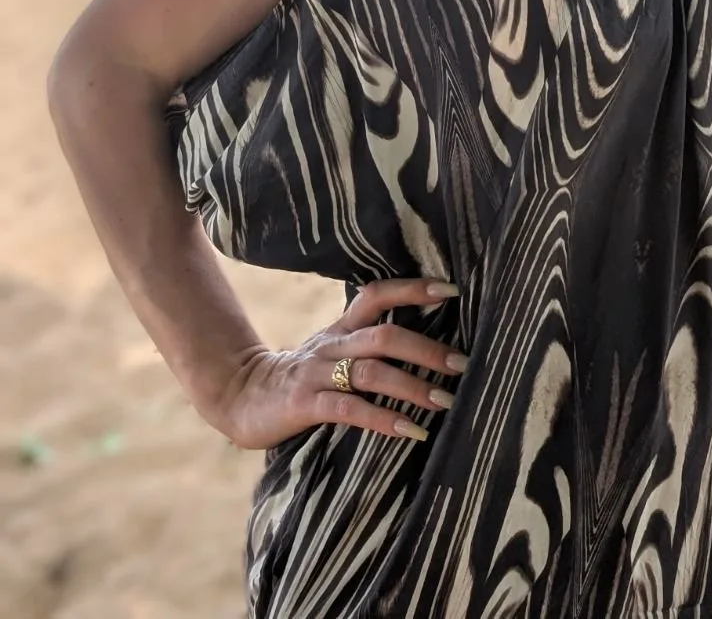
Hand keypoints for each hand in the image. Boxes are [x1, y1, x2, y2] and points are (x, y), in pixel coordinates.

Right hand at [210, 277, 466, 449]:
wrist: (242, 397)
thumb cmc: (302, 377)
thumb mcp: (334, 350)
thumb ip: (368, 343)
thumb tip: (426, 342)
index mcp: (342, 328)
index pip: (378, 294)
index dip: (413, 288)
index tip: (452, 290)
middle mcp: (333, 344)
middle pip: (384, 335)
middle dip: (426, 348)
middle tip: (462, 364)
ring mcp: (318, 373)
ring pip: (371, 371)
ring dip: (413, 385)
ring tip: (445, 402)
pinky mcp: (305, 404)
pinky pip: (350, 409)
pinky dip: (383, 419)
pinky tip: (412, 430)